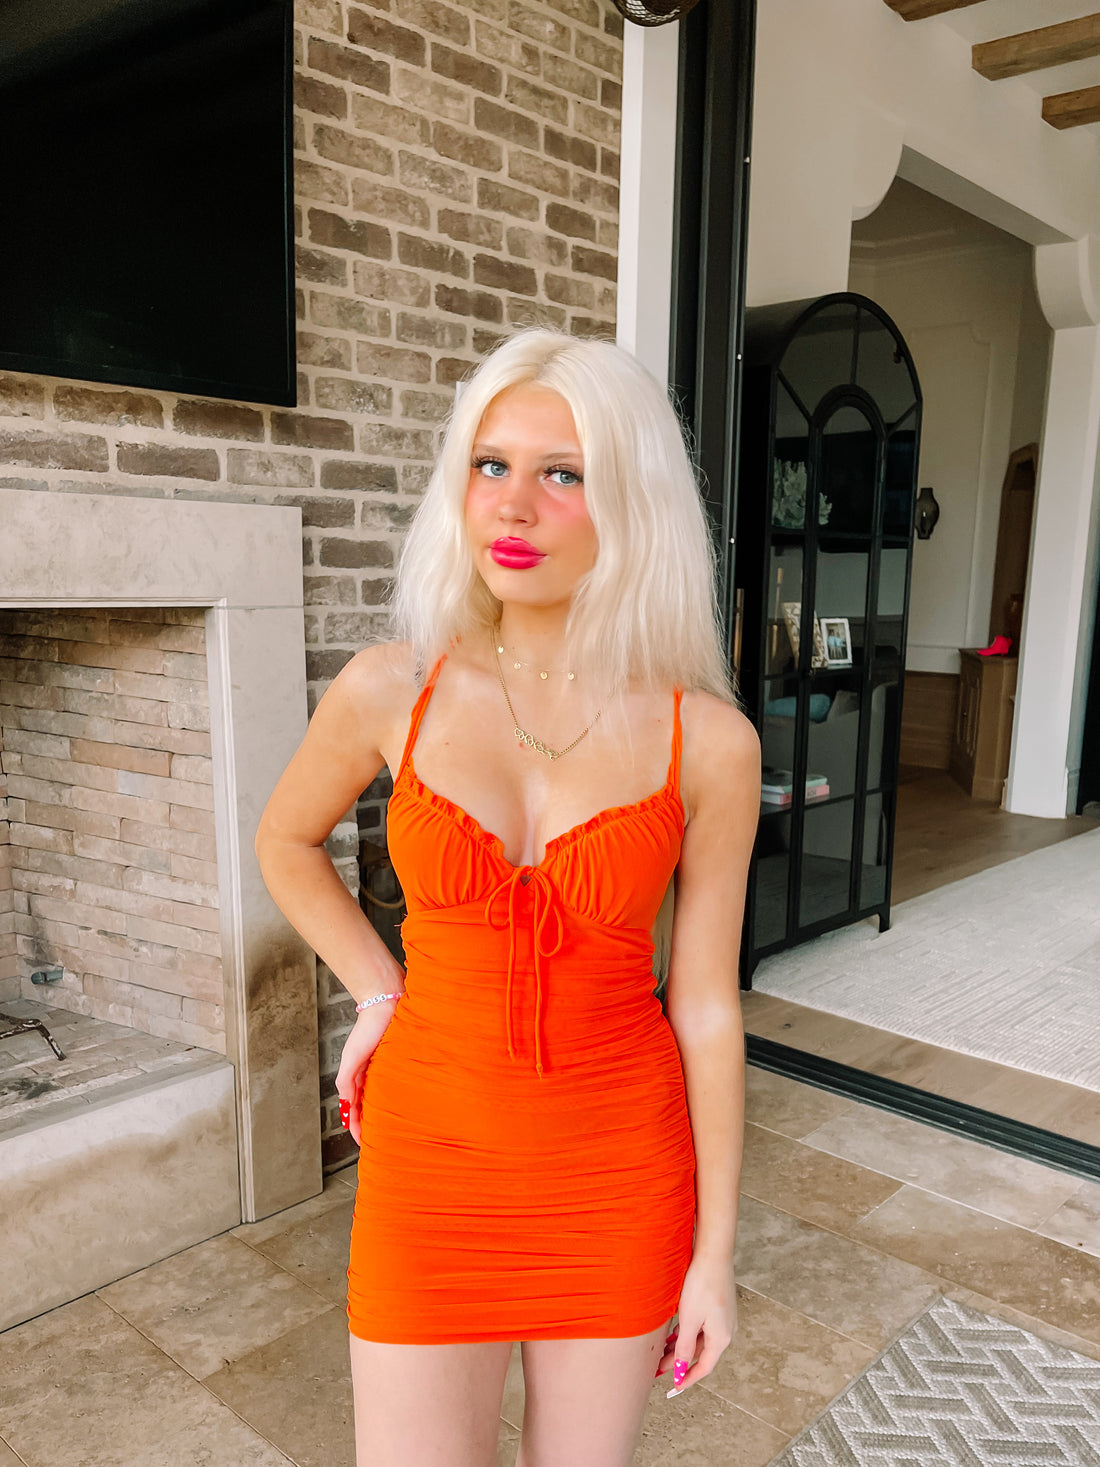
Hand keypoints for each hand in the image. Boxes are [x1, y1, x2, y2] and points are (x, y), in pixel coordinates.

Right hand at [335, 997, 400, 1144]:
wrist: (386, 1003)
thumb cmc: (369, 1029)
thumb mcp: (353, 1057)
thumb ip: (346, 1080)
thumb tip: (346, 1104)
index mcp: (356, 1075)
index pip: (353, 1108)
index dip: (356, 1126)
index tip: (363, 1143)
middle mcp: (369, 1074)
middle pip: (367, 1106)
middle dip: (370, 1124)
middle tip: (380, 1143)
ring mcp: (384, 1068)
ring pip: (381, 1098)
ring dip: (382, 1114)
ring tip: (392, 1131)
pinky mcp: (399, 1061)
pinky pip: (396, 1086)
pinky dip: (396, 1099)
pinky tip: (405, 1107)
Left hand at [656, 1252, 737, 1394]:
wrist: (713, 1254)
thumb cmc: (702, 1285)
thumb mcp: (689, 1319)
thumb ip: (685, 1347)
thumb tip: (681, 1368)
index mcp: (721, 1338)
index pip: (704, 1367)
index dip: (687, 1379)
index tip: (673, 1388)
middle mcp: (726, 1331)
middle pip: (701, 1354)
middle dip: (680, 1362)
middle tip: (659, 1367)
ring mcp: (724, 1318)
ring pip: (700, 1340)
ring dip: (682, 1347)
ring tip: (662, 1350)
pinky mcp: (718, 1306)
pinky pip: (702, 1327)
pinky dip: (688, 1333)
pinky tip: (674, 1332)